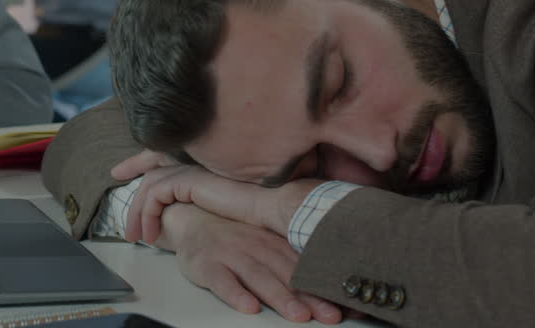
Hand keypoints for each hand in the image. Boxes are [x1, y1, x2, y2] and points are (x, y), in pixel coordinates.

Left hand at [113, 150, 318, 243]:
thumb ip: (210, 200)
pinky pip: (154, 195)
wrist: (273, 206)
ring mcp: (192, 168)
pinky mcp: (187, 179)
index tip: (126, 168)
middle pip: (153, 162)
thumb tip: (193, 213)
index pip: (168, 154)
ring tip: (136, 236)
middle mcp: (196, 161)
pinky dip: (147, 214)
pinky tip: (150, 234)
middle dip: (132, 172)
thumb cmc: (260, 209)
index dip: (144, 159)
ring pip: (150, 184)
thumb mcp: (227, 204)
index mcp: (205, 163)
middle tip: (120, 193)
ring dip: (138, 211)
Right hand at [158, 203, 350, 323]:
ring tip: (298, 315)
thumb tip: (326, 283)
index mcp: (273, 242)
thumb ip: (289, 260)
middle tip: (329, 315)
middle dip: (309, 296)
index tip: (345, 305)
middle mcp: (255, 246)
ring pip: (258, 277)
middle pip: (286, 274)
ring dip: (279, 297)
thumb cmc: (233, 237)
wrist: (190, 218)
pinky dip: (235, 294)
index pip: (302, 267)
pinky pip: (221, 280)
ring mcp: (230, 253)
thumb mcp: (263, 241)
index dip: (323, 286)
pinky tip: (248, 306)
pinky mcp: (206, 264)